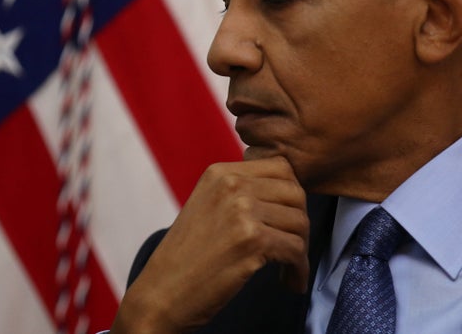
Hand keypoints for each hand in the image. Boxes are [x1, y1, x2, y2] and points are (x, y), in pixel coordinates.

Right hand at [109, 156, 309, 333]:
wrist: (160, 295)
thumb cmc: (188, 257)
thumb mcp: (209, 206)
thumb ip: (242, 192)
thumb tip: (292, 191)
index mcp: (221, 172)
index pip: (281, 167)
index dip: (292, 196)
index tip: (287, 220)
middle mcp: (232, 184)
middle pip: (296, 193)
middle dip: (300, 223)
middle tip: (292, 248)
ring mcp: (242, 210)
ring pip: (300, 222)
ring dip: (301, 250)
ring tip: (290, 268)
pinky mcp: (251, 240)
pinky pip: (296, 249)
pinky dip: (298, 269)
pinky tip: (289, 281)